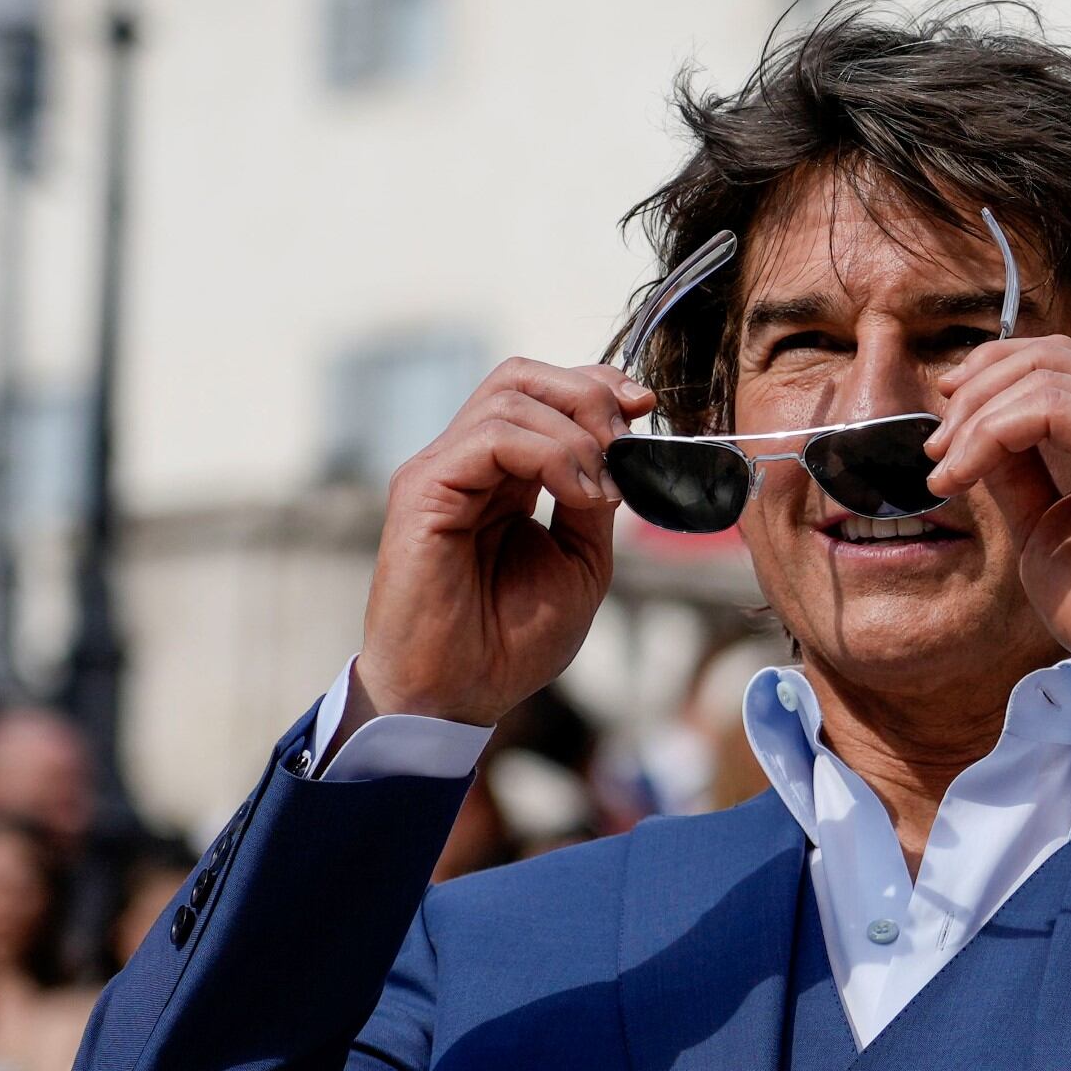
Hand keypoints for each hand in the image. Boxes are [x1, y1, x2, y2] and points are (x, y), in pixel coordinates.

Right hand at [353, 359, 647, 728]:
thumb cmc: (510, 641)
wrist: (459, 694)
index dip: (598, 386)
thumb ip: (595, 498)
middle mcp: (466, 461)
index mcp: (502, 474)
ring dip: (576, 432)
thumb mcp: (580, 560)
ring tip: (602, 489)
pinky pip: (491, 437)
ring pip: (509, 395)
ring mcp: (441, 470)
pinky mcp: (423, 488)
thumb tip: (623, 449)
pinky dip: (549, 453)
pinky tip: (577, 494)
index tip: (647, 408)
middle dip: (589, 395)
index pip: (543, 392)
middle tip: (627, 442)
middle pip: (523, 376)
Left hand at [924, 336, 1070, 707]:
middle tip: (936, 450)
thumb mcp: (1042, 528)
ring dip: (976, 416)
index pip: (1054, 364)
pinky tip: (966, 472)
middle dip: (975, 389)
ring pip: (1043, 373)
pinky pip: (1051, 407)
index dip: (988, 380)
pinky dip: (994, 432)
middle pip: (1045, 354)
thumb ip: (1016, 475)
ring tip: (946, 469)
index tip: (943, 436)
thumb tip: (970, 437)